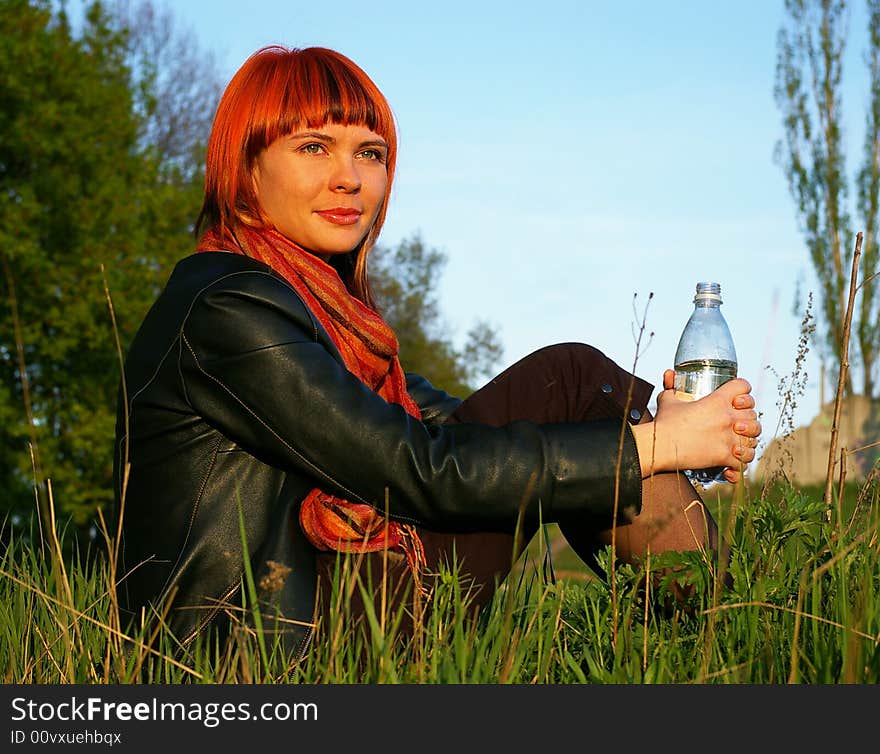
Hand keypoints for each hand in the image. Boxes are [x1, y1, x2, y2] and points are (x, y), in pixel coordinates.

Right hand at [631, 369, 761, 479]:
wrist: (661, 445)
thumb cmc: (664, 423)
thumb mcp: (668, 400)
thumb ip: (672, 387)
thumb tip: (669, 375)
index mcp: (717, 401)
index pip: (743, 387)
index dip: (742, 391)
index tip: (737, 398)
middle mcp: (727, 418)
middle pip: (753, 414)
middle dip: (748, 419)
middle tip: (738, 424)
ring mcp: (728, 438)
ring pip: (753, 440)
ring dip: (747, 442)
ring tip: (738, 444)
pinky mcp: (724, 456)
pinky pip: (743, 463)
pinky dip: (738, 465)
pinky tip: (731, 465)